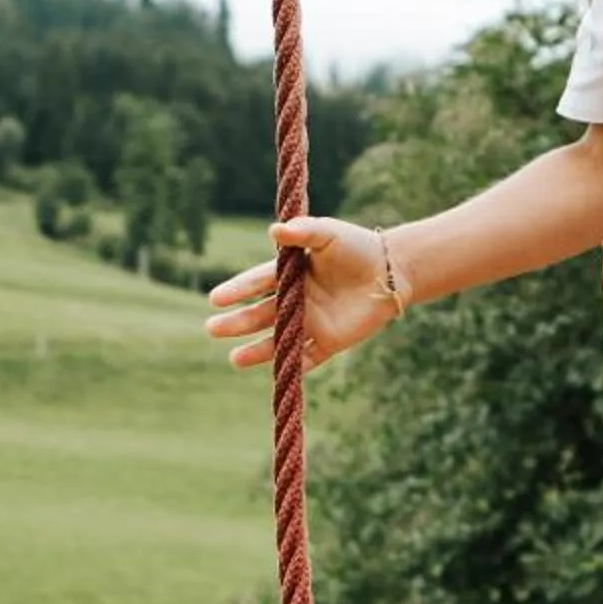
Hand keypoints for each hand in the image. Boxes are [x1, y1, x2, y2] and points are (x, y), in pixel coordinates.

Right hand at [205, 217, 406, 370]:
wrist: (391, 270)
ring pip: (278, 340)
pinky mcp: (330, 341)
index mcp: (291, 274)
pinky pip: (309, 358)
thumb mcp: (328, 234)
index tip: (215, 299)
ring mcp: (311, 323)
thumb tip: (273, 230)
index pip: (258, 283)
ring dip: (256, 351)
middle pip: (261, 314)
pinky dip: (294, 367)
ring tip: (233, 359)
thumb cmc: (356, 247)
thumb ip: (303, 233)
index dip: (237, 290)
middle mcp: (296, 301)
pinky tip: (276, 373)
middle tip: (211, 329)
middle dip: (237, 322)